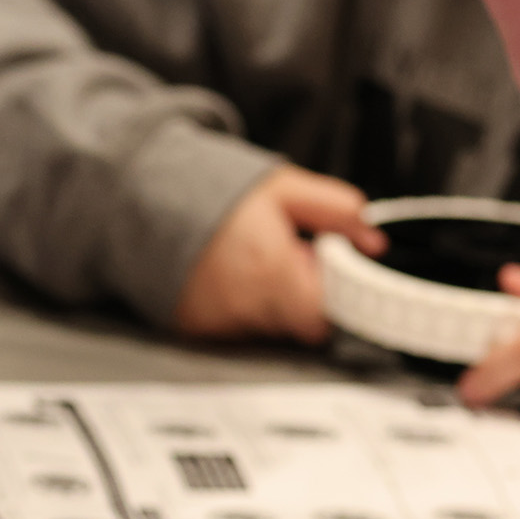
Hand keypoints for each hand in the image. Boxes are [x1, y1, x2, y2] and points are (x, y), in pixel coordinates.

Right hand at [175, 166, 383, 342]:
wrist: (147, 202)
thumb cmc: (213, 196)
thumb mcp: (285, 189)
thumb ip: (337, 210)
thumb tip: (373, 239)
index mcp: (272, 272)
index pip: (325, 318)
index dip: (333, 298)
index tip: (331, 279)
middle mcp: (245, 305)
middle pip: (298, 323)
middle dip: (302, 294)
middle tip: (288, 261)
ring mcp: (218, 322)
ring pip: (268, 327)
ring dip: (271, 302)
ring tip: (254, 265)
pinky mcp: (195, 329)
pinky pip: (235, 328)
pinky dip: (240, 308)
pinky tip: (229, 279)